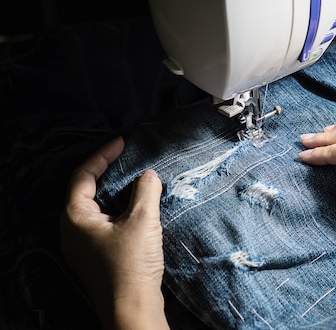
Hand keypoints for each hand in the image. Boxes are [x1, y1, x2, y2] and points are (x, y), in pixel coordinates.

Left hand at [59, 136, 169, 329]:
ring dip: (114, 191)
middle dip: (106, 171)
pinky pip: (103, 222)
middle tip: (127, 158)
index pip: (83, 175)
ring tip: (135, 178)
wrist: (132, 308)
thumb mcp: (142, 220)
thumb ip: (145, 191)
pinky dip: (118, 208)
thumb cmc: (131, 265)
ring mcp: (83, 245)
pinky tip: (138, 207)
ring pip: (96, 207)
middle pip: (85, 190)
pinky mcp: (96, 256)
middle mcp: (73, 230)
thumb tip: (148, 175)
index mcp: (75, 217)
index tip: (122, 142)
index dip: (102, 155)